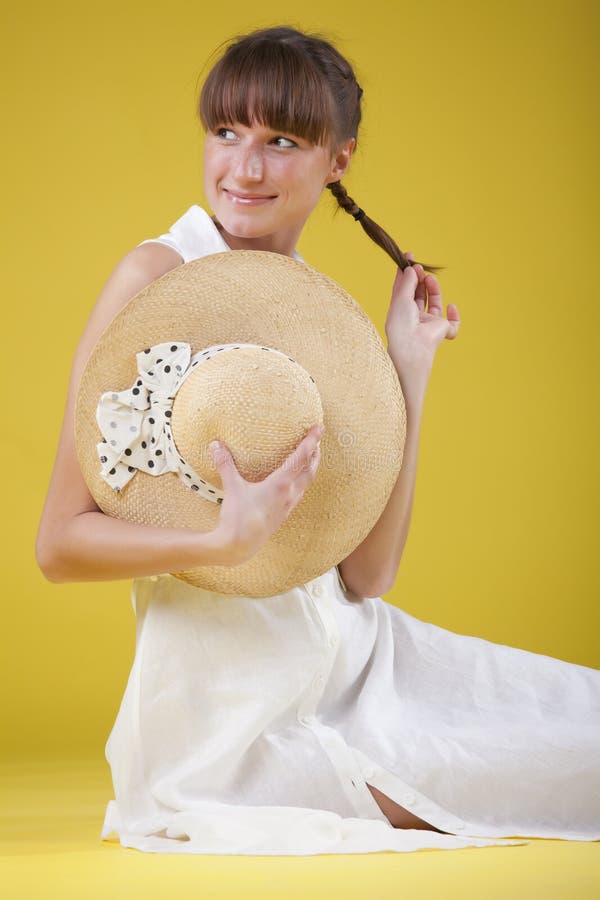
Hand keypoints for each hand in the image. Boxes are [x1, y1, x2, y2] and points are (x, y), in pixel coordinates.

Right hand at [209, 423, 323, 563]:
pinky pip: (298, 495)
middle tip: (318, 441)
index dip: (311, 441)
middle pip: (309, 470)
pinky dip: (301, 484)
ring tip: (310, 459)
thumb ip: (225, 464)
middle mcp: (289, 495)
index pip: (301, 457)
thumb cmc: (238, 517)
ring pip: (306, 484)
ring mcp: (287, 506)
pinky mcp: (282, 516)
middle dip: (315, 454)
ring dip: (310, 469)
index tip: (319, 427)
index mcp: (281, 484)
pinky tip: (294, 484)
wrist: (240, 547)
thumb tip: (216, 444)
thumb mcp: (232, 487)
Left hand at [385, 252, 460, 402]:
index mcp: (400, 312)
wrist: (413, 345)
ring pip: (434, 304)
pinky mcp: (442, 331)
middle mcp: (413, 318)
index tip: (408, 257)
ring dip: (433, 289)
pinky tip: (451, 307)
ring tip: (429, 278)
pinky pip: (452, 324)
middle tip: (419, 267)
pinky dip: (454, 316)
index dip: (406, 274)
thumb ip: (407, 282)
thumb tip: (412, 268)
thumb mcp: (401, 297)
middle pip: (418, 294)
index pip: (403, 290)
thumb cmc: (401, 324)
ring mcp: (428, 325)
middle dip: (419, 279)